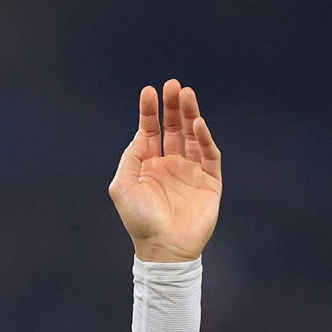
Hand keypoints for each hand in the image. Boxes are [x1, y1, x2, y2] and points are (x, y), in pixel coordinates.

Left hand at [109, 79, 222, 262]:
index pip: (151, 131)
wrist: (163, 246)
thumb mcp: (123, 185)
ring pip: (193, 136)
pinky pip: (209, 154)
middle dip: (172, 106)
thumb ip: (130, 157)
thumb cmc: (139, 220)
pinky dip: (205, 138)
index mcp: (148, 166)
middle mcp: (170, 165)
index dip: (150, 111)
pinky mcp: (209, 181)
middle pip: (174, 128)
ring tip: (186, 94)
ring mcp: (190, 172)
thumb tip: (141, 133)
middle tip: (173, 85)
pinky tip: (198, 123)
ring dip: (190, 114)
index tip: (150, 91)